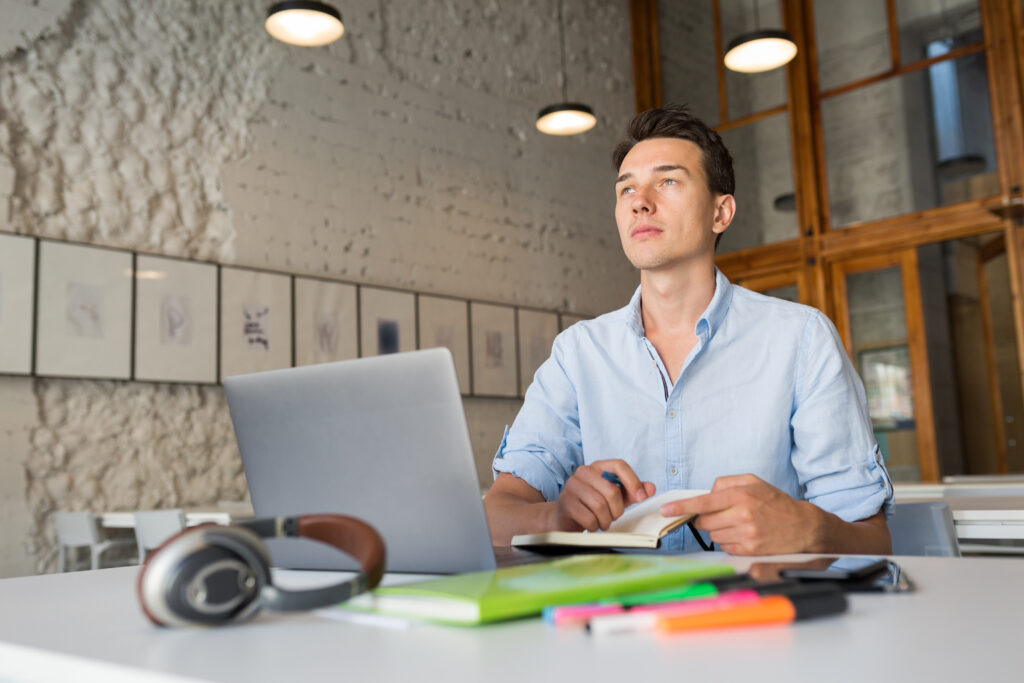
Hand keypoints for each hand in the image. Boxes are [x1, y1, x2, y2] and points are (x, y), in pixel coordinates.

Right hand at [553, 460, 655, 531]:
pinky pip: (588, 518)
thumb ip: (632, 492)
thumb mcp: (615, 497)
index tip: (642, 497)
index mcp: (598, 467)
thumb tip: (651, 489)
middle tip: (614, 516)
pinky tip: (592, 525)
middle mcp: (583, 472)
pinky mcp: (565, 503)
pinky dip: (595, 526)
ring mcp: (572, 486)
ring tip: (603, 522)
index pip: (619, 465)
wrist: (564, 516)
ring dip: (606, 520)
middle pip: (611, 490)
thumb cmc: (592, 505)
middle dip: (617, 509)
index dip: (633, 481)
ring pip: (600, 506)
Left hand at [659, 474, 823, 554]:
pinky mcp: (749, 551)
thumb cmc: (776, 503)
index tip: (666, 510)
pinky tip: (743, 535)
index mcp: (741, 496)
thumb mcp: (753, 482)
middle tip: (722, 515)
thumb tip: (707, 492)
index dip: (682, 507)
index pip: (703, 502)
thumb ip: (726, 483)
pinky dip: (728, 541)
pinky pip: (724, 546)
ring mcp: (745, 535)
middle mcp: (742, 515)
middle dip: (706, 519)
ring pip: (712, 535)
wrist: (803, 527)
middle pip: (704, 521)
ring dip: (718, 530)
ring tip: (737, 524)